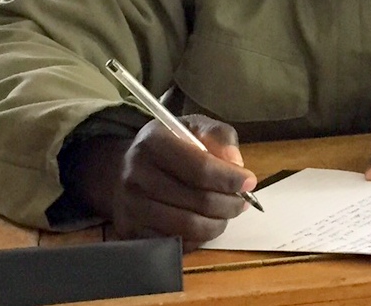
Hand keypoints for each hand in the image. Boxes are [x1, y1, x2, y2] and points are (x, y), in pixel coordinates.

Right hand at [70, 115, 256, 250]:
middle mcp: (136, 175)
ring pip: (189, 227)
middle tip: (241, 201)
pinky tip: (204, 223)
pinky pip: (176, 244)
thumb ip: (220, 137)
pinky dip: (198, 238)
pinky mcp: (130, 232)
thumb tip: (237, 164)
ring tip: (226, 213)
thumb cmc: (167, 146)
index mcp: (153, 142)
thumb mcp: (193, 127)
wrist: (120, 169)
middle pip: (198, 201)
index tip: (249, 182)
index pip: (200, 169)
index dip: (230, 179)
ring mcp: (131, 207)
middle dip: (230, 204)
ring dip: (218, 224)